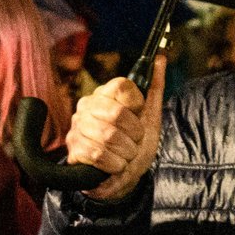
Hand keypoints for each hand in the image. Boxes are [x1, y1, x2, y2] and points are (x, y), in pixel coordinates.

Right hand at [68, 54, 165, 202]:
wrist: (124, 176)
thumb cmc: (137, 143)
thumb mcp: (151, 115)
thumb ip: (154, 87)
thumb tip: (161, 58)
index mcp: (106, 94)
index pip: (122, 86)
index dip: (136, 105)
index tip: (139, 118)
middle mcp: (87, 106)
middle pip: (116, 113)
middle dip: (134, 134)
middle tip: (134, 142)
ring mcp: (78, 127)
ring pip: (107, 136)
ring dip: (126, 152)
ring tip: (126, 155)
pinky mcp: (73, 149)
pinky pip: (97, 154)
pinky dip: (114, 164)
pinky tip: (115, 165)